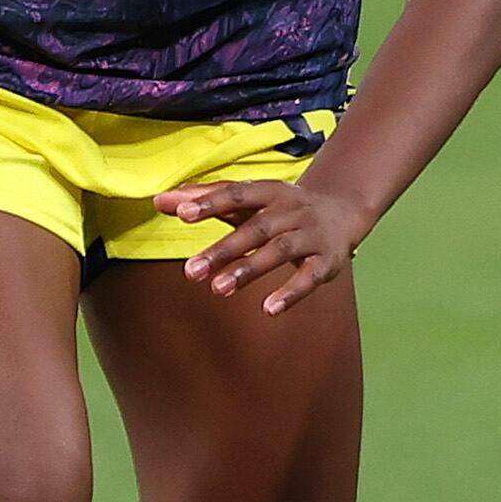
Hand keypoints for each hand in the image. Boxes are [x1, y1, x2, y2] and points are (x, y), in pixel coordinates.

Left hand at [157, 176, 368, 314]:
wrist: (342, 209)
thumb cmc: (280, 207)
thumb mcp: (247, 199)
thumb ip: (204, 200)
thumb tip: (158, 200)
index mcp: (268, 191)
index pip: (236, 194)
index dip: (209, 203)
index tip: (181, 213)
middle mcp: (290, 210)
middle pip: (255, 228)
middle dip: (224, 249)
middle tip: (191, 272)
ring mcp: (311, 235)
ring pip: (280, 250)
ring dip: (250, 269)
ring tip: (219, 289)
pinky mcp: (327, 261)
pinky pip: (310, 277)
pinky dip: (291, 293)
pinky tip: (269, 309)